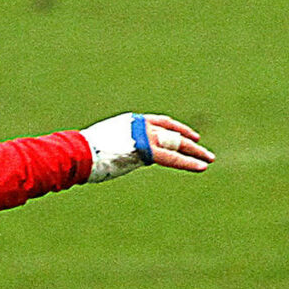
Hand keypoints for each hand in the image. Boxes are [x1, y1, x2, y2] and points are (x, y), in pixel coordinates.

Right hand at [82, 113, 212, 182]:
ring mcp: (144, 136)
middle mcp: (141, 125)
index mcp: (131, 121)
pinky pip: (172, 158)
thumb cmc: (82, 153)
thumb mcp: (104, 144)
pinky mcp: (146, 151)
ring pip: (176, 144)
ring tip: (209, 159)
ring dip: (195, 152)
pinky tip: (201, 167)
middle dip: (190, 142)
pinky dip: (187, 163)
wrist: (79, 153)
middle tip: (204, 151)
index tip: (190, 136)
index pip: (160, 123)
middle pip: (172, 132)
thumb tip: (120, 157)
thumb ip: (119, 147)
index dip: (177, 129)